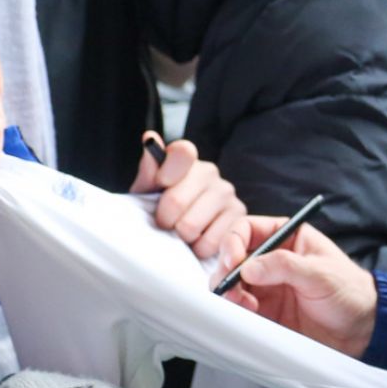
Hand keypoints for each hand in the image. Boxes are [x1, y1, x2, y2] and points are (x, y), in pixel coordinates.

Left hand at [130, 134, 251, 271]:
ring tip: (183, 233)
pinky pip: (209, 242)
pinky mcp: (239, 217)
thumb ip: (149, 170)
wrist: (180, 237)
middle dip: (165, 220)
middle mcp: (210, 172)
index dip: (165, 175)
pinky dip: (198, 249)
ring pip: (190, 226)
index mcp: (186, 160)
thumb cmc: (161, 211)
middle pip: (175, 202)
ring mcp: (228, 193)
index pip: (182, 152)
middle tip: (167, 223)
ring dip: (181, 237)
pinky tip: (199, 240)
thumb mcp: (147, 192)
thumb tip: (150, 138)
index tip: (160, 187)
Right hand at [220, 216, 376, 357]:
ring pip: (233, 284)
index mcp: (287, 238)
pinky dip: (237, 311)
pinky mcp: (266, 312)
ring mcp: (267, 287)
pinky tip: (248, 314)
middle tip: (229, 286)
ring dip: (230, 292)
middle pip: (234, 257)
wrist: (362, 331)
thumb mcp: (321, 274)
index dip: (234, 241)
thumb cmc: (350, 292)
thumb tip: (248, 266)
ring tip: (241, 303)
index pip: (248, 229)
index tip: (232, 260)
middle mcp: (272, 260)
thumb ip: (285, 266)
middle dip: (226, 270)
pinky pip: (241, 308)